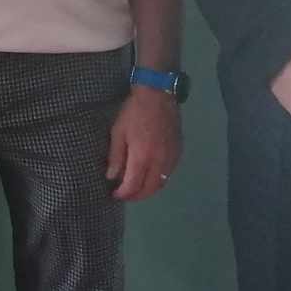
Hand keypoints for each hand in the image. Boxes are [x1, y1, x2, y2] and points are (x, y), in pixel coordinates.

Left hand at [107, 86, 181, 200]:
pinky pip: (169, 173)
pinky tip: (150, 175)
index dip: (124, 194)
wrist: (158, 94)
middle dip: (137, 196)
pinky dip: (159, 180)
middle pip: (150, 189)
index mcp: (142, 157)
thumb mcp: (118, 132)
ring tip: (137, 188)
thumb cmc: (134, 112)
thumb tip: (112, 177)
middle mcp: (160, 161)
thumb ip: (116, 157)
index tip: (115, 195)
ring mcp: (172, 157)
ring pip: (161, 183)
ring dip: (149, 190)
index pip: (133, 185)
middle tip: (126, 195)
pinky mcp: (178, 152)